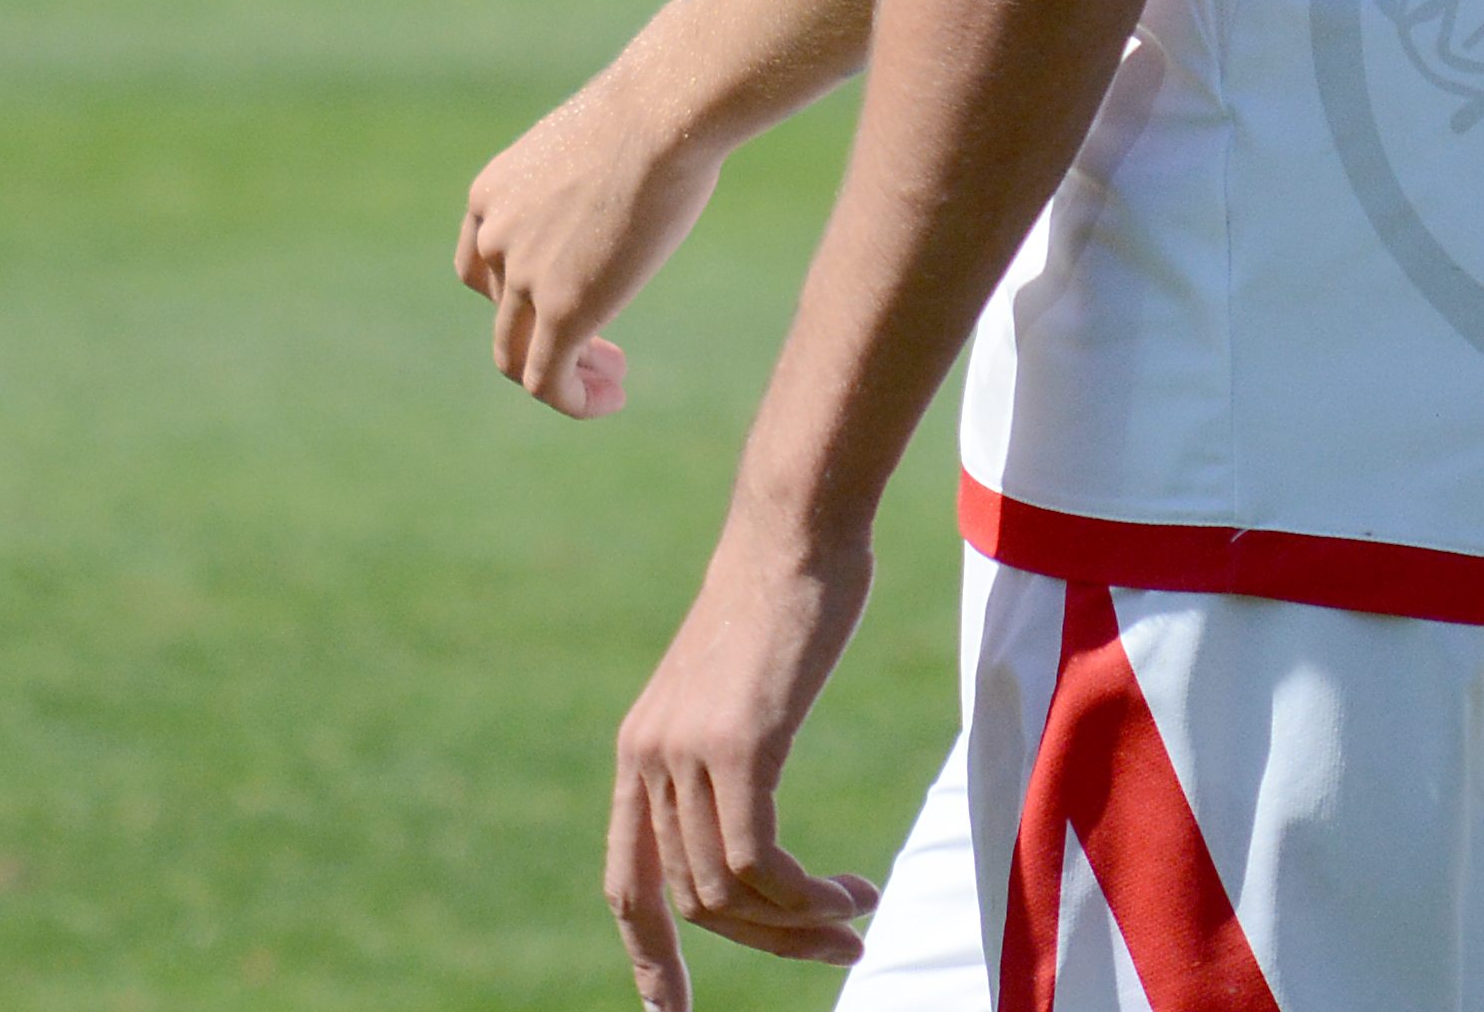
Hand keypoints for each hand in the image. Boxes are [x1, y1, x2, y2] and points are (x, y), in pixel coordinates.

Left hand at [459, 78, 728, 418]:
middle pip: (505, 316)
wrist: (661, 112)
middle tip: (608, 350)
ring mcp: (522, 276)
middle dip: (551, 338)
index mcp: (491, 194)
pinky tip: (609, 398)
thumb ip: (584, 184)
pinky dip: (574, 400)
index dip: (523, 298)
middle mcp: (492, 236)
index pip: (481, 269)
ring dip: (568, 374)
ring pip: (522, 356)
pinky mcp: (561, 310)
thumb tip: (616, 189)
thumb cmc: (649, 113)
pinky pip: (548, 381)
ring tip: (613, 381)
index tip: (581, 297)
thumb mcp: (593, 148)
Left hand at [604, 510, 878, 1009]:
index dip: (650, 956)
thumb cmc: (785, 600)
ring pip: (728, 891)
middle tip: (840, 945)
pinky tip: (849, 891)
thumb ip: (724, 756)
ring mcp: (688, 751)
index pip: (627, 883)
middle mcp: (650, 757)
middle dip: (768, 942)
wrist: (796, 527)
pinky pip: (760, 861)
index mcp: (641, 752)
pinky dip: (807, 895)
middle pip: (692, 900)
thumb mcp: (736, 692)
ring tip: (856, 913)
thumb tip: (748, 833)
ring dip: (799, 923)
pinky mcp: (739, 743)